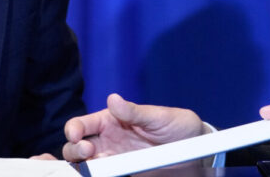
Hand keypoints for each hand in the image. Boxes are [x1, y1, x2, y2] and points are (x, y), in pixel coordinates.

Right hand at [62, 93, 205, 161]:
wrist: (196, 150)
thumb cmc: (177, 126)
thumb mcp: (158, 117)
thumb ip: (135, 111)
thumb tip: (113, 99)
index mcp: (111, 120)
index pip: (82, 124)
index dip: (73, 129)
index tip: (77, 136)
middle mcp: (107, 139)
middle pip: (75, 146)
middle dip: (73, 150)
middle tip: (88, 152)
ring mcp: (113, 158)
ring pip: (85, 165)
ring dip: (81, 167)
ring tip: (92, 168)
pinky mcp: (122, 173)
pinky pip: (102, 175)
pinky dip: (95, 176)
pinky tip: (99, 175)